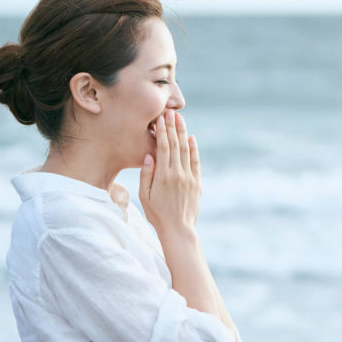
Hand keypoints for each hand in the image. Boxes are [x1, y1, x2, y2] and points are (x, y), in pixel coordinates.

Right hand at [139, 109, 200, 234]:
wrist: (178, 229)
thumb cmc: (157, 214)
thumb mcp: (145, 196)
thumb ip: (146, 175)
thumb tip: (150, 155)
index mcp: (163, 176)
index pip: (163, 147)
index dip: (162, 131)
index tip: (161, 118)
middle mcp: (178, 173)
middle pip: (176, 144)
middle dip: (173, 127)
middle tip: (170, 112)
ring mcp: (189, 178)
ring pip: (187, 150)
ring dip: (183, 133)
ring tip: (180, 119)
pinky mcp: (197, 183)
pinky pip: (196, 162)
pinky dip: (194, 149)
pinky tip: (191, 138)